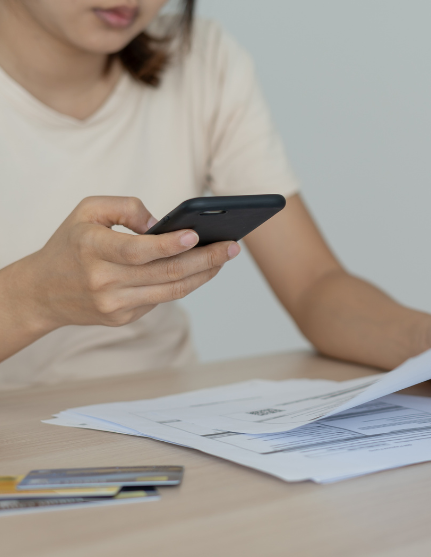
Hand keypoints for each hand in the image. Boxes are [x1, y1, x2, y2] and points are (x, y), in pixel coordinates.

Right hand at [16, 196, 238, 331]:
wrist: (42, 291)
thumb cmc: (72, 243)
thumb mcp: (87, 210)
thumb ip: (126, 207)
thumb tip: (164, 224)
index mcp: (92, 249)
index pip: (138, 251)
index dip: (170, 245)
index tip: (197, 234)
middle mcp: (103, 281)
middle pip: (166, 273)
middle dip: (206, 259)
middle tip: (232, 246)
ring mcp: (114, 304)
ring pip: (172, 290)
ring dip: (204, 274)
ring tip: (225, 257)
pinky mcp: (123, 318)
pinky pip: (162, 298)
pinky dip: (185, 283)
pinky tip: (202, 269)